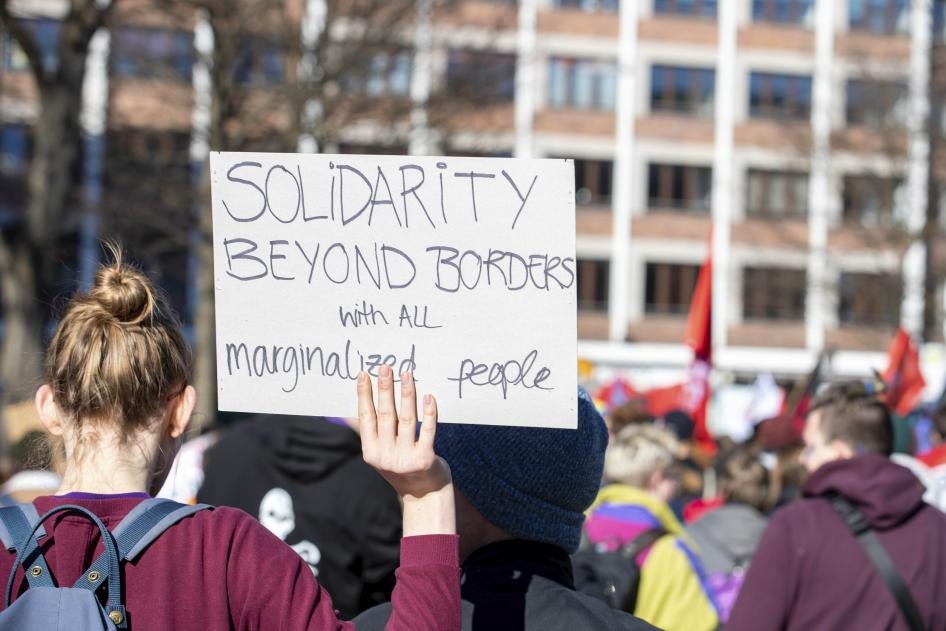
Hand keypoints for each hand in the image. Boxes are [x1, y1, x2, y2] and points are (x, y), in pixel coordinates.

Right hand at [357, 366, 452, 501]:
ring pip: (406, 419)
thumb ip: (373, 432)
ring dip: (406, 395)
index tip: (364, 374)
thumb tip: (360, 404)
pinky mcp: (425, 459)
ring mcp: (405, 459)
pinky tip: (428, 397)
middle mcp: (385, 456)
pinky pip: (427, 431)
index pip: (366, 418)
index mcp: (371, 452)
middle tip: (385, 368)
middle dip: (385, 389)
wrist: (425, 495)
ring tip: (407, 375)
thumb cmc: (403, 465)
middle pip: (385, 415)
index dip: (364, 395)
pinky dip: (428, 413)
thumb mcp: (382, 453)